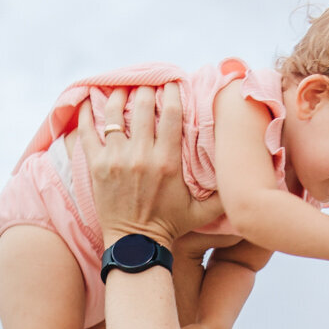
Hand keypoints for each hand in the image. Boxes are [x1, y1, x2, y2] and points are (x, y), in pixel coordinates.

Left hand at [79, 85, 210, 247]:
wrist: (136, 244)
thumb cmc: (171, 225)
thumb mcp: (203, 211)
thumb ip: (223, 193)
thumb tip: (243, 176)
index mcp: (168, 161)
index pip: (171, 113)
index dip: (172, 92)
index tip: (171, 83)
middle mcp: (141, 156)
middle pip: (142, 106)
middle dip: (146, 89)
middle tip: (147, 84)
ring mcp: (116, 159)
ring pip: (113, 113)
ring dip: (118, 95)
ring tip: (122, 88)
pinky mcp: (96, 166)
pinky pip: (87, 132)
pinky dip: (85, 114)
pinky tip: (86, 101)